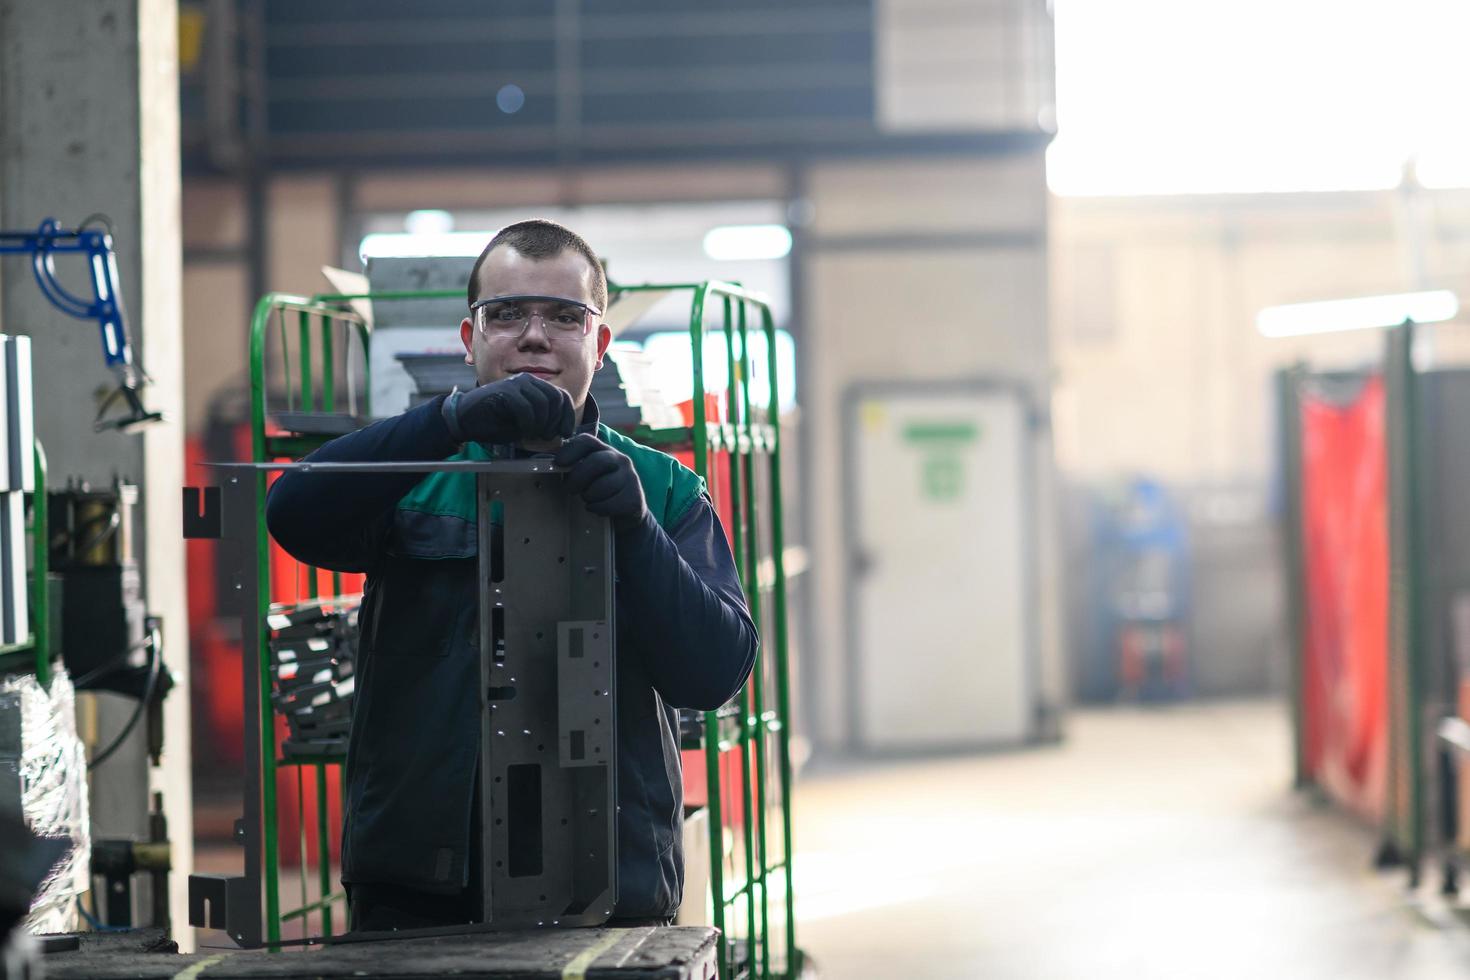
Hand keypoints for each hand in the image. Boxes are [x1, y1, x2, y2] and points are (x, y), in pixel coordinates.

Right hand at [442, 373, 575, 445]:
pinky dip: (528, 423)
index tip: (566, 433)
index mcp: (534, 386)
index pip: (561, 396)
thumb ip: (544, 421)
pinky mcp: (505, 390)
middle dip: (555, 421)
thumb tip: (563, 430)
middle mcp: (527, 380)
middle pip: (556, 398)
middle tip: (547, 436)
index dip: (567, 416)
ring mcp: (515, 383)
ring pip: (542, 403)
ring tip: (532, 434)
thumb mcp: (526, 424)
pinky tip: (523, 431)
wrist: (465, 420)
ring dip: (541, 424)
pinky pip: (526, 407)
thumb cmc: (495, 423)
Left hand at [554, 434, 646, 530]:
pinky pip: (610, 504)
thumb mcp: (589, 474)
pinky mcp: (635, 497)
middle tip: (569, 489)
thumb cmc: (600, 490)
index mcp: (605, 450)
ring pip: (602, 486)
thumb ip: (575, 467)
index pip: (588, 441)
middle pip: (597, 462)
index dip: (571, 450)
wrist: (628, 511)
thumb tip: (553, 466)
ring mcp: (631, 478)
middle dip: (578, 478)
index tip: (558, 462)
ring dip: (589, 497)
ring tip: (589, 499)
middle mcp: (621, 460)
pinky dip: (598, 509)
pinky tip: (598, 508)